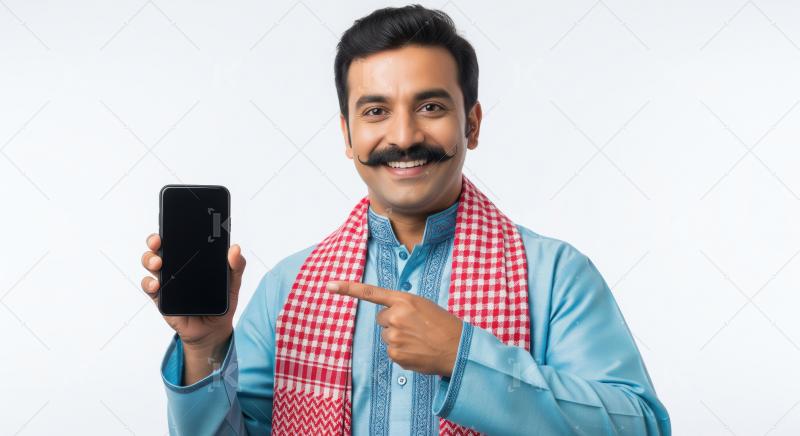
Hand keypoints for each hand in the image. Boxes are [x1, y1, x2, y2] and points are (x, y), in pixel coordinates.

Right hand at [140, 233, 245, 352]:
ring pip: (150, 264)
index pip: (178, 239)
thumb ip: (236, 266)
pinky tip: (156, 284)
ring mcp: (166, 282)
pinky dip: (149, 283)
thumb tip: (235, 248)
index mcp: (191, 259)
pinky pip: (150, 287)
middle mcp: (175, 267)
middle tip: (159, 242)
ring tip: (158, 263)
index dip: (171, 229)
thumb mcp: (233, 283)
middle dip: (154, 241)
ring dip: (149, 260)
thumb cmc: (220, 302)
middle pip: (158, 248)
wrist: (213, 330)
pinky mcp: (161, 298)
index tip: (171, 223)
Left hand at [327, 281, 462, 376]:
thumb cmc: (443, 325)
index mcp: (404, 300)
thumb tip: (388, 318)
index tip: (329, 285)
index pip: (371, 292)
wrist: (458, 348)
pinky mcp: (395, 354)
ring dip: (399, 338)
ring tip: (419, 340)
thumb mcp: (424, 306)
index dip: (348, 288)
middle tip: (415, 327)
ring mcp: (394, 336)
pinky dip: (403, 352)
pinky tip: (418, 350)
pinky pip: (392, 351)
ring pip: (386, 336)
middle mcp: (396, 316)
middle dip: (393, 323)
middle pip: (381, 319)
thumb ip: (403, 306)